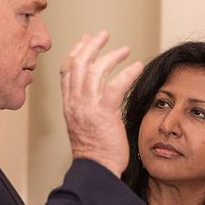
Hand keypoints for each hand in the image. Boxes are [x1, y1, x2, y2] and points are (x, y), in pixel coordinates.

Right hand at [60, 31, 143, 176]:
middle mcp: (75, 103)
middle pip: (79, 64)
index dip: (76, 52)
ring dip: (111, 56)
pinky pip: (114, 86)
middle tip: (103, 34)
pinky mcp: (104, 114)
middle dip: (91, 45)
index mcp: (69, 105)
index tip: (85, 40)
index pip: (67, 70)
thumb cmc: (95, 152)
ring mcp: (87, 107)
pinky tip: (137, 67)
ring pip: (95, 70)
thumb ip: (86, 108)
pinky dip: (127, 73)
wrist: (95, 170)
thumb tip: (97, 97)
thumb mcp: (84, 125)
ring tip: (125, 49)